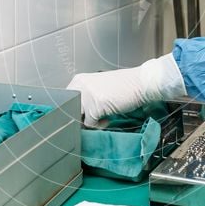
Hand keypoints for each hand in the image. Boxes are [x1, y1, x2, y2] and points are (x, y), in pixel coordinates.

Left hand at [66, 54, 185, 125]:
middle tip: (92, 120)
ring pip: (78, 119)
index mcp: (78, 80)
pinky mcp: (96, 105)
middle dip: (79, 119)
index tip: (80, 117)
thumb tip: (75, 117)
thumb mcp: (98, 88)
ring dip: (90, 123)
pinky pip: (91, 124)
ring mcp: (87, 95)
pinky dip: (99, 125)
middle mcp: (79, 86)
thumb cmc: (123, 87)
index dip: (72, 112)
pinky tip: (108, 117)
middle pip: (68, 111)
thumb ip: (85, 99)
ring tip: (102, 116)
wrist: (140, 83)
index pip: (64, 101)